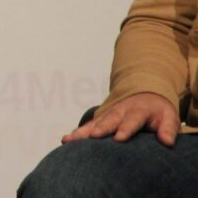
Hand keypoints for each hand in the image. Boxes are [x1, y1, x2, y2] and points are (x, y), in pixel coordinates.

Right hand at [62, 92, 179, 146]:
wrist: (144, 93)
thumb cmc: (158, 110)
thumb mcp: (169, 116)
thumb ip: (169, 129)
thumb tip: (166, 142)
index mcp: (138, 110)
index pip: (132, 120)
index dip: (126, 129)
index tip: (119, 138)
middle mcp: (120, 111)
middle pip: (108, 120)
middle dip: (100, 129)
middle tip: (91, 136)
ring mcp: (108, 114)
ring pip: (94, 123)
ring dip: (82, 131)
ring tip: (69, 139)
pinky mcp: (101, 119)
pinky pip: (89, 126)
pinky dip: (78, 132)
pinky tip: (67, 140)